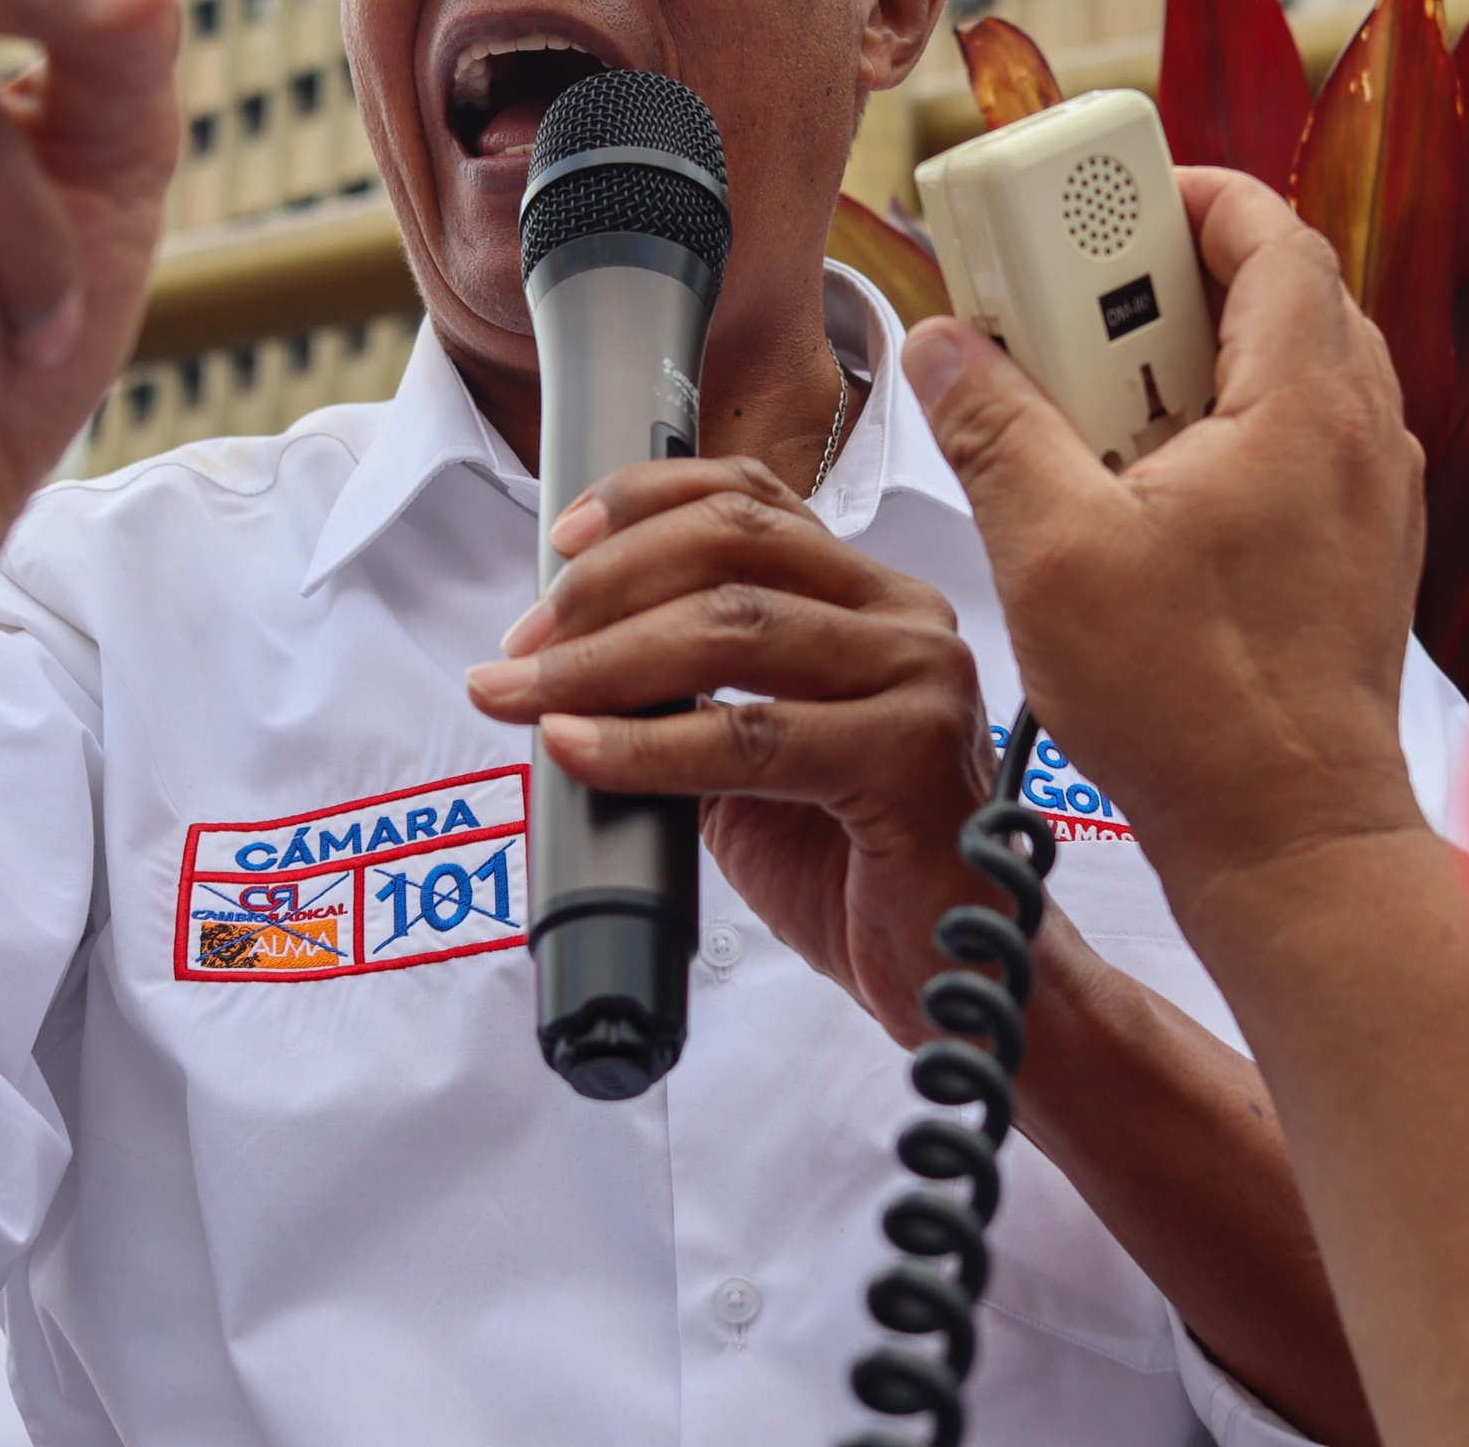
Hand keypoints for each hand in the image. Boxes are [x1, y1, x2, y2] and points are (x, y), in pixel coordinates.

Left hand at [464, 458, 995, 1041]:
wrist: (948, 969)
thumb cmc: (853, 865)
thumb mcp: (751, 759)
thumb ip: (688, 696)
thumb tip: (563, 665)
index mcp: (869, 597)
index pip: (752, 499)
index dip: (643, 503)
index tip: (559, 545)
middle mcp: (904, 616)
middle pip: (732, 543)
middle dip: (604, 586)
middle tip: (520, 647)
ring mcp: (919, 678)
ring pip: (733, 626)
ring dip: (601, 660)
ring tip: (523, 696)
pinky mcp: (911, 754)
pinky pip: (751, 736)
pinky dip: (647, 743)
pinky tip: (579, 750)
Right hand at [898, 168, 1426, 908]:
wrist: (1290, 840)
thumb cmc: (1196, 711)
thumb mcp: (1053, 552)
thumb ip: (994, 431)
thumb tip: (944, 351)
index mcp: (1306, 404)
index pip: (1269, 232)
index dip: (1182, 197)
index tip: (1100, 210)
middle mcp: (1359, 437)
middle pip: (1270, 294)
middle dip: (1158, 286)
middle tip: (1066, 316)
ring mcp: (1367, 500)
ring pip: (1279, 374)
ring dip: (1182, 366)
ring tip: (1087, 412)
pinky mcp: (1352, 557)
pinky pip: (1288, 449)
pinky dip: (1214, 436)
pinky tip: (1133, 496)